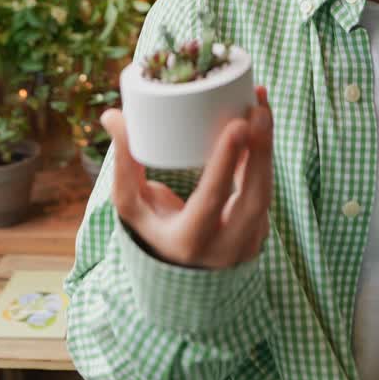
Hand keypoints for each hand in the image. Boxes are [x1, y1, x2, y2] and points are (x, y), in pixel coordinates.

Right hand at [100, 87, 273, 268]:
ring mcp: (247, 244)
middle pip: (253, 196)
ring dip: (266, 147)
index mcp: (187, 242)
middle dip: (260, 149)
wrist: (177, 274)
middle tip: (257, 107)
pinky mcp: (260, 233)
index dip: (226, 162)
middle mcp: (224, 249)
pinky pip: (266, 190)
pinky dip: (265, 157)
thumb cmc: (150, 230)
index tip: (237, 124)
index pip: (212, 199)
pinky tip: (261, 124)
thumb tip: (112, 115)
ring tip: (261, 105)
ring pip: (265, 192)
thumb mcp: (132, 205)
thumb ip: (125, 162)